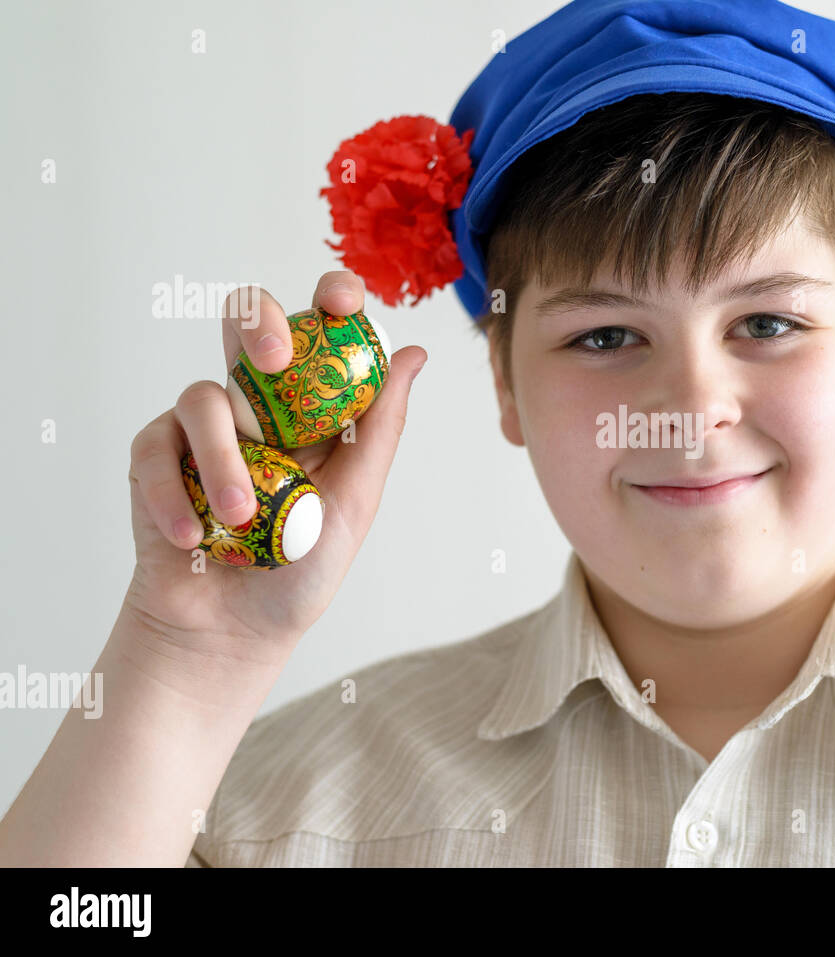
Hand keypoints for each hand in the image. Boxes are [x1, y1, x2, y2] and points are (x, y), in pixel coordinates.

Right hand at [123, 271, 426, 660]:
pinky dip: (172, 492)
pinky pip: (156, 443)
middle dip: (260, 325)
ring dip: (224, 458)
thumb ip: (381, 428)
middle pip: (248, 322)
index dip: (331, 299)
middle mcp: (258, 405)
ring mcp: (204, 428)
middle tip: (273, 361)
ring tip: (241, 519)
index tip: (340, 301)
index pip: (321, 332)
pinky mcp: (155, 456)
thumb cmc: (300, 571)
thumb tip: (415, 354)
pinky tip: (190, 537)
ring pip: (205, 394)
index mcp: (312, 408)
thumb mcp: (356, 503)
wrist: (231, 634)